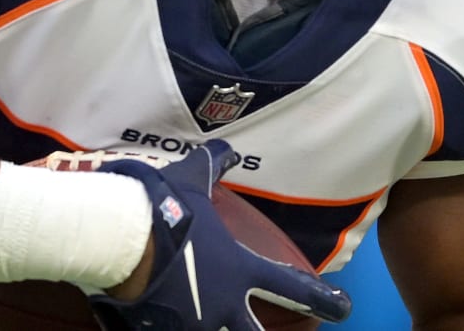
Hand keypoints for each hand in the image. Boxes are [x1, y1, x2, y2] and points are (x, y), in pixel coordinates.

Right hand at [88, 140, 350, 329]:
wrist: (120, 236)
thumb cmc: (163, 206)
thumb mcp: (194, 177)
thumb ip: (216, 163)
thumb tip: (230, 150)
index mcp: (238, 270)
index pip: (290, 285)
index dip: (320, 297)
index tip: (343, 307)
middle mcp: (222, 304)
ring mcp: (192, 325)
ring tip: (201, 323)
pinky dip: (170, 329)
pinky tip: (162, 324)